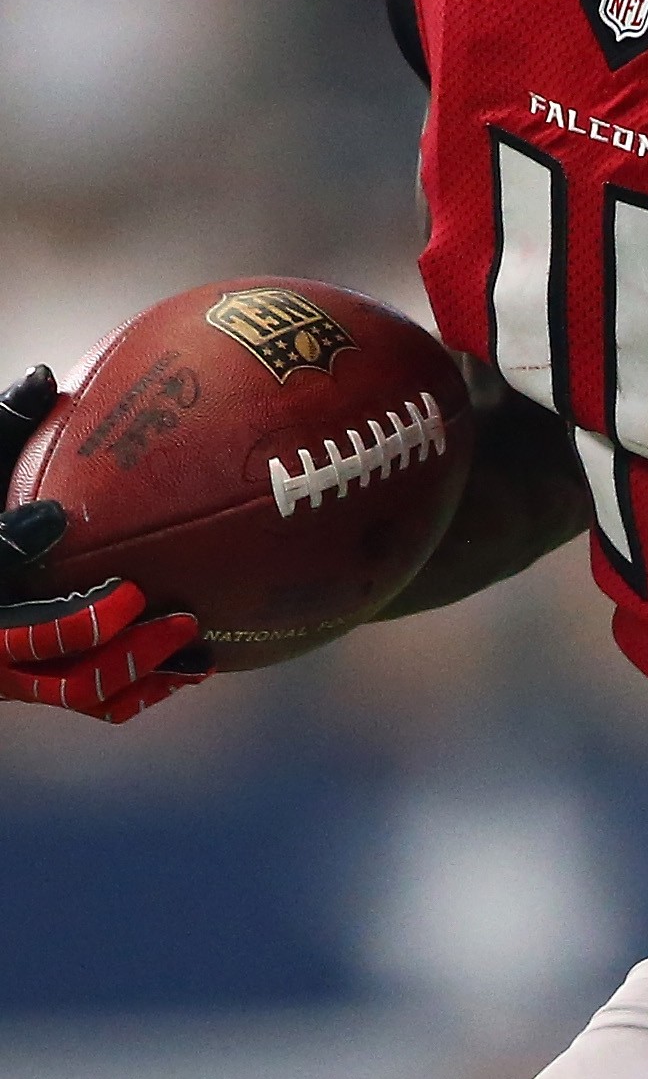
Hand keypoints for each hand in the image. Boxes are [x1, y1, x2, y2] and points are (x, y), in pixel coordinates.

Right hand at [0, 366, 209, 721]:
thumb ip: (7, 429)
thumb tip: (43, 376)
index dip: (8, 546)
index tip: (52, 516)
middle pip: (31, 650)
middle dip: (90, 628)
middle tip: (146, 597)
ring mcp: (14, 674)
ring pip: (72, 688)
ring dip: (136, 669)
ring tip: (194, 641)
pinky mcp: (47, 689)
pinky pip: (97, 702)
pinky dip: (145, 689)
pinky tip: (197, 664)